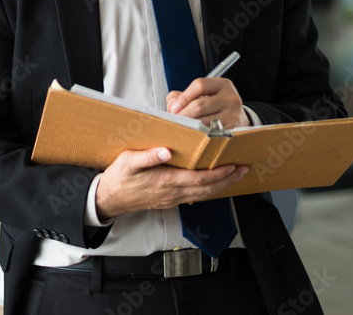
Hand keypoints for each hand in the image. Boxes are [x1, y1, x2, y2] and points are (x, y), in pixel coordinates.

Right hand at [95, 147, 247, 219]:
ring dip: (221, 186)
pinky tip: (214, 183)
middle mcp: (173, 193)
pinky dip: (209, 190)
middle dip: (227, 179)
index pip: (199, 179)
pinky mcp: (170, 200)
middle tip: (243, 169)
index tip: (233, 165)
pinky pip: (195, 197)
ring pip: (203, 195)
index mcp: (166, 181)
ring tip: (235, 175)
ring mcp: (172, 199)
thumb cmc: (118, 178)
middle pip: (207, 189)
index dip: (218, 174)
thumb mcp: (128, 162)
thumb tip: (166, 151)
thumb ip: (147, 156)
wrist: (109, 198)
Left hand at [166, 77, 249, 129]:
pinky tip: (193, 136)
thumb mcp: (202, 94)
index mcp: (221, 84)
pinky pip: (211, 133)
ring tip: (181, 129)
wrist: (238, 119)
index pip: (199, 85)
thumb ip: (182, 96)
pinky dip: (199, 135)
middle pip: (199, 105)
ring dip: (189, 126)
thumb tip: (171, 105)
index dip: (183, 97)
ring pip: (204, 122)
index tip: (173, 109)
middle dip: (182, 115)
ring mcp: (233, 114)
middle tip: (174, 121)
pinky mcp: (234, 129)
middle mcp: (230, 97)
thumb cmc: (215, 106)